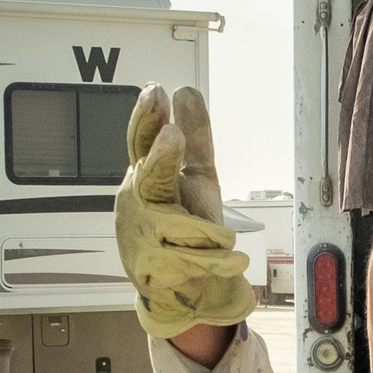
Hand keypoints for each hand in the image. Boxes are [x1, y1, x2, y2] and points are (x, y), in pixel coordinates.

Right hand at [115, 84, 255, 339]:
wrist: (179, 282)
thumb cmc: (184, 222)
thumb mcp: (195, 176)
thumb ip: (194, 137)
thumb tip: (186, 90)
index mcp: (146, 176)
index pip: (142, 142)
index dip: (147, 118)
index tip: (156, 91)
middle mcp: (139, 202)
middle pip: (150, 177)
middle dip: (161, 157)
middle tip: (171, 134)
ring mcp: (144, 235)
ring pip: (184, 226)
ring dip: (212, 234)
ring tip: (225, 240)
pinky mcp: (156, 268)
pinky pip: (203, 259)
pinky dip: (224, 261)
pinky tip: (233, 262)